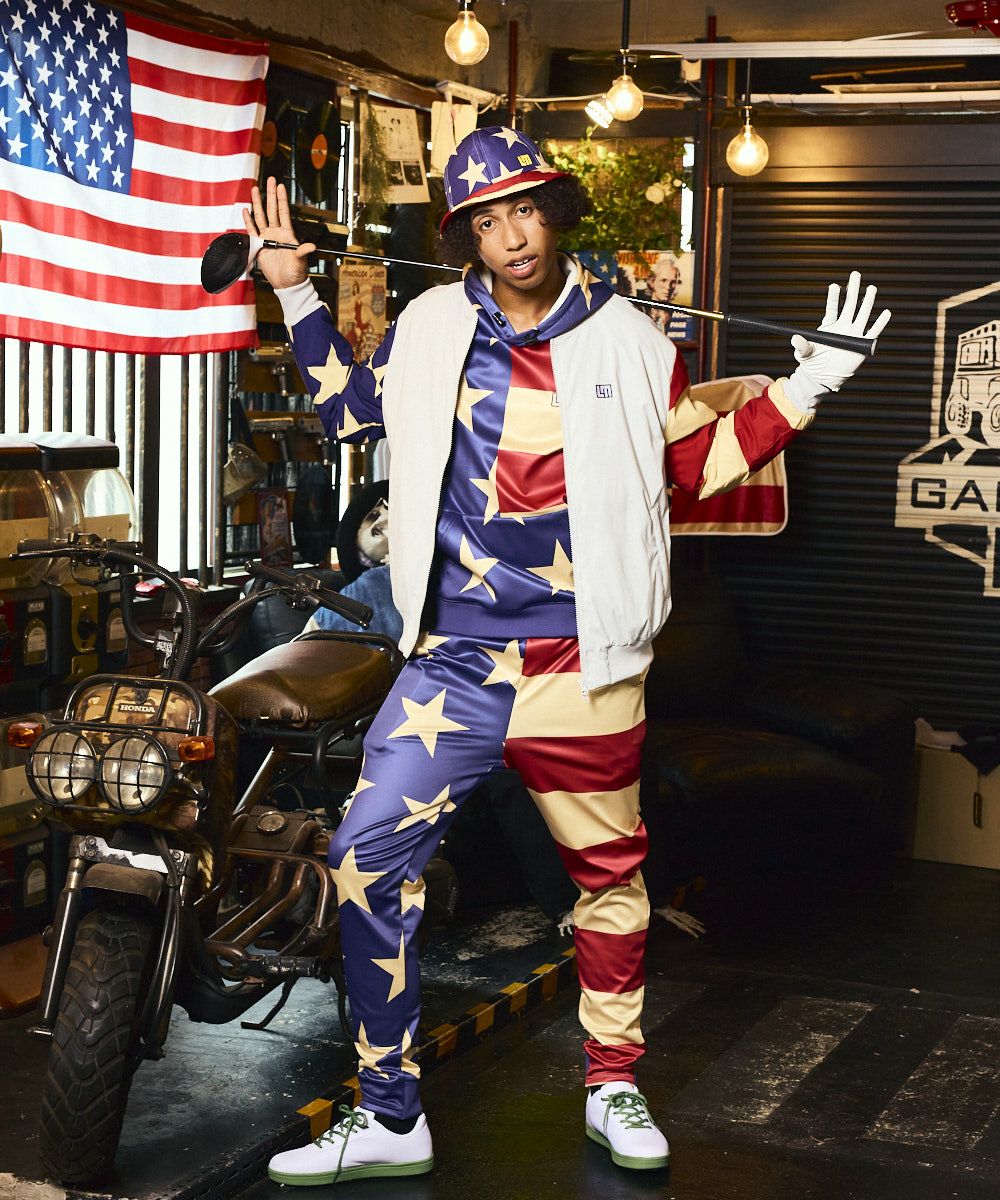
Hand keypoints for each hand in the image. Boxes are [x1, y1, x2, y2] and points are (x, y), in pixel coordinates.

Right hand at [242, 177, 315, 290]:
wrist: (286, 284)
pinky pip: (252, 230)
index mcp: (287, 234)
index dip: (282, 199)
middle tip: (270, 180)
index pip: (283, 212)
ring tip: (255, 189)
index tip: (281, 186)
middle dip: (270, 194)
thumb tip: (311, 246)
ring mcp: (267, 238)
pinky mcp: (259, 246)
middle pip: (272, 209)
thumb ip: (303, 252)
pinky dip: (248, 220)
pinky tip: (245, 210)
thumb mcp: (300, 261)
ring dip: (257, 203)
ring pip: (261, 216)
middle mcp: (276, 233)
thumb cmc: (296, 273)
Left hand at [790, 271, 890, 392]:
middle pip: (850, 305)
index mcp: (829, 325)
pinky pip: (873, 332)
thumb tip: (795, 338)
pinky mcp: (862, 345)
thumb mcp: (804, 354)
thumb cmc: (812, 363)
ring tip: (871, 288)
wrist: (824, 377)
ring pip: (863, 314)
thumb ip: (801, 346)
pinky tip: (886, 313)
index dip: (834, 297)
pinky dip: (880, 323)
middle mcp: (843, 326)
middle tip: (855, 274)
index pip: (833, 308)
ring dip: (868, 301)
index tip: (834, 286)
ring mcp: (853, 334)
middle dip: (853, 289)